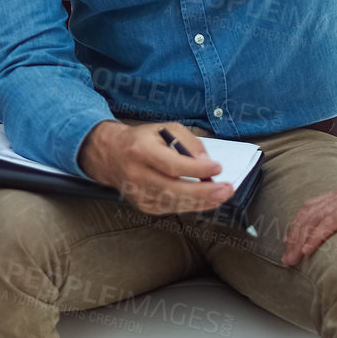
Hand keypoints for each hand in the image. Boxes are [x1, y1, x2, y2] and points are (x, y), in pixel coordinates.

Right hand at [78, 121, 234, 215]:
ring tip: (222, 196)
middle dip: (205, 192)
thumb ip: (188, 142)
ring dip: (202, 201)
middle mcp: (137, 175)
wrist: (110, 155)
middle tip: (227, 189)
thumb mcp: (164, 129)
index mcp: (140, 151)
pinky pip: (171, 209)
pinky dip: (190, 205)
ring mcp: (139, 194)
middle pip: (174, 190)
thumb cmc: (141, 140)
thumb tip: (207, 163)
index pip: (172, 165)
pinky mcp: (143, 206)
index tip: (217, 168)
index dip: (197, 169)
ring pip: (175, 203)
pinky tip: (205, 200)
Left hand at [282, 129, 336, 265]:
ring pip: (313, 221)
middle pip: (307, 216)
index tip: (291, 241)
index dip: (299, 225)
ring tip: (291, 259)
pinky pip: (329, 223)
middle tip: (286, 257)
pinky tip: (307, 249)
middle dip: (293, 237)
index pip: (312, 209)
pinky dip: (314, 237)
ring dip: (299, 241)